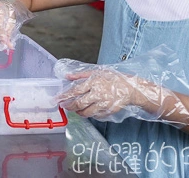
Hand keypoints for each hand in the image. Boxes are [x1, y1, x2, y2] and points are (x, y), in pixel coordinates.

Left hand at [56, 68, 188, 124]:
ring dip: (78, 112)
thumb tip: (67, 76)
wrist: (131, 88)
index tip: (57, 99)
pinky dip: (90, 114)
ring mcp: (104, 104)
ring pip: (87, 112)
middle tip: (64, 106)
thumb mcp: (96, 72)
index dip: (65, 96)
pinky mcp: (109, 111)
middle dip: (69, 106)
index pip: (75, 91)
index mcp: (94, 82)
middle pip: (79, 104)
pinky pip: (96, 116)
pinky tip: (87, 111)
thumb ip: (80, 75)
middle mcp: (98, 94)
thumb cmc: (113, 78)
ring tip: (75, 110)